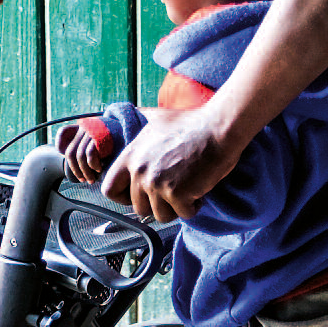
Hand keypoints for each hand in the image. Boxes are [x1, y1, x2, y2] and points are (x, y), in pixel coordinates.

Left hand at [56, 121, 110, 183]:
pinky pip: (90, 155)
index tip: (75, 172)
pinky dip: (93, 165)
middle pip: (71, 152)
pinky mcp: (99, 136)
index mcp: (81, 126)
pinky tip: (99, 169)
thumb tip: (62, 152)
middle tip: (83, 180)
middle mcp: (84, 127)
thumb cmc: (112, 138)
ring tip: (92, 179)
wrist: (129, 130)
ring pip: (80, 156)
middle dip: (76, 170)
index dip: (67, 156)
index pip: (64, 138)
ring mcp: (91, 131)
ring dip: (86, 171)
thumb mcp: (95, 137)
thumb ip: (80, 142)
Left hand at [100, 105, 243, 223]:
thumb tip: (129, 111)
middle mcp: (140, 171)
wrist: (218, 128)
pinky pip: (183, 214)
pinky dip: (193, 207)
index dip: (124, 197)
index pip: (109, 189)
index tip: (139, 196)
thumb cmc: (193, 123)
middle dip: (157, 203)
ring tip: (187, 189)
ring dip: (176, 207)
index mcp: (131, 155)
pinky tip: (198, 190)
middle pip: (139, 208)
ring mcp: (157, 183)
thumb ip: (140, 119)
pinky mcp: (177, 193)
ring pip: (160, 215)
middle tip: (174, 190)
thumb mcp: (158, 118)